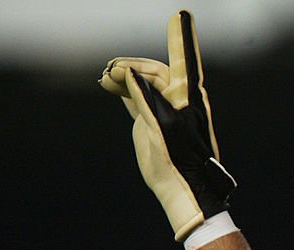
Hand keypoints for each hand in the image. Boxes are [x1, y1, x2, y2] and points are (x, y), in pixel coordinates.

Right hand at [100, 10, 234, 240]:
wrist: (182, 188)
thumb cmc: (179, 159)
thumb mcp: (161, 125)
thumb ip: (144, 96)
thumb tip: (128, 73)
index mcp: (188, 97)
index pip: (184, 59)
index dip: (181, 37)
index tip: (181, 14)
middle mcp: (179, 100)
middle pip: (154, 70)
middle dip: (132, 65)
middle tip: (110, 70)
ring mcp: (165, 110)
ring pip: (143, 82)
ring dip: (124, 76)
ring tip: (105, 77)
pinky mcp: (152, 121)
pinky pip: (136, 97)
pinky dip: (123, 89)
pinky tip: (108, 83)